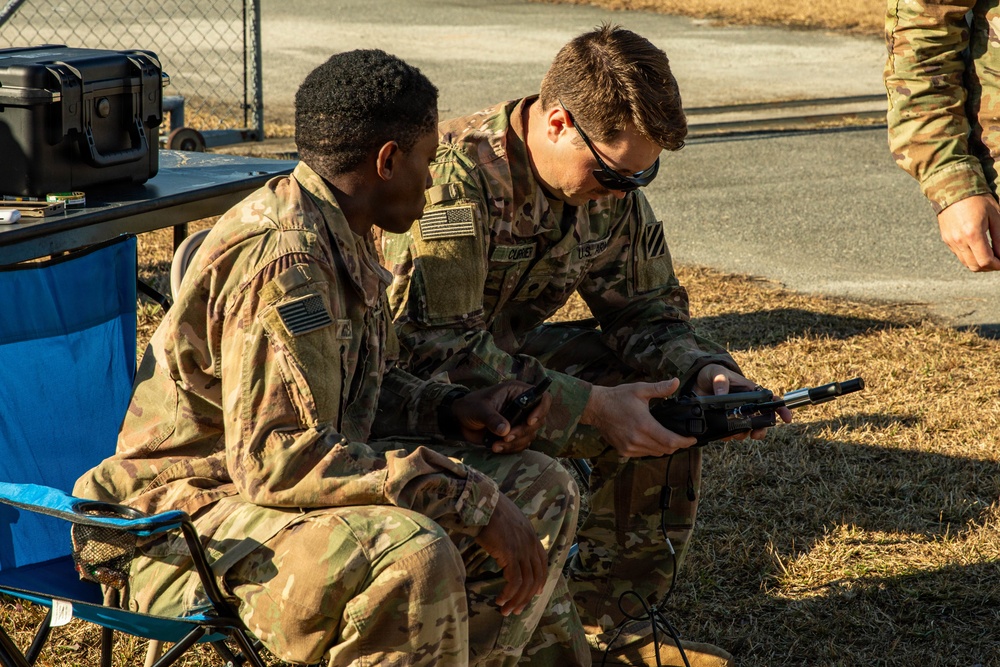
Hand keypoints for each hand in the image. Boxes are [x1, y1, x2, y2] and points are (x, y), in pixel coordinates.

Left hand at [451, 381, 550, 453]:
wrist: (459, 420)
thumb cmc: (469, 406)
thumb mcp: (479, 409)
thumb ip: (492, 418)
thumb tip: (505, 431)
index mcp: (517, 392)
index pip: (542, 398)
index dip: (541, 410)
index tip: (529, 421)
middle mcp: (522, 406)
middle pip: (538, 421)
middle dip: (522, 432)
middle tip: (506, 437)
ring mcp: (519, 421)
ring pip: (529, 435)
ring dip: (515, 443)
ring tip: (495, 445)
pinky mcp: (514, 434)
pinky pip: (520, 444)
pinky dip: (510, 448)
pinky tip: (495, 447)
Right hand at [474, 493, 546, 615]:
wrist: (484, 503)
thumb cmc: (492, 510)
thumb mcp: (510, 522)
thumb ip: (515, 535)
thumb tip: (509, 545)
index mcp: (532, 537)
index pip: (543, 564)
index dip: (540, 581)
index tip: (534, 593)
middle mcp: (531, 544)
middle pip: (536, 578)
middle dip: (526, 598)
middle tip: (515, 610)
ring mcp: (522, 550)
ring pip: (526, 583)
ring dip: (516, 600)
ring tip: (505, 610)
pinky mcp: (510, 554)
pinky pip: (514, 581)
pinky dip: (508, 594)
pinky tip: (500, 599)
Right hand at [580, 378, 697, 456]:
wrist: (596, 407)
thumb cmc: (617, 397)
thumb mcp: (640, 390)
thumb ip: (660, 388)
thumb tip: (676, 382)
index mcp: (644, 425)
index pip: (671, 441)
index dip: (685, 442)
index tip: (692, 439)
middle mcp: (637, 440)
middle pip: (665, 450)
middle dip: (677, 445)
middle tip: (682, 437)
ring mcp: (629, 447)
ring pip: (655, 453)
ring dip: (664, 448)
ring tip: (667, 437)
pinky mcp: (623, 451)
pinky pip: (643, 454)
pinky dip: (651, 449)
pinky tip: (651, 439)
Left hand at [694, 364, 792, 439]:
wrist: (696, 382)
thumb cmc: (712, 373)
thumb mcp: (716, 373)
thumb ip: (721, 382)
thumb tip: (722, 395)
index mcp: (750, 392)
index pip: (770, 400)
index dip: (781, 410)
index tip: (787, 418)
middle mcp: (746, 405)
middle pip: (761, 421)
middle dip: (761, 430)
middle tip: (755, 435)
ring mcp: (735, 414)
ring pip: (746, 430)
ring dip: (742, 434)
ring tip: (733, 433)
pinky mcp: (723, 421)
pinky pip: (729, 433)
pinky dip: (728, 436)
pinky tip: (723, 434)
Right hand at [936, 194, 999, 271]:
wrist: (953, 189)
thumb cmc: (978, 199)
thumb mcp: (995, 216)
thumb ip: (999, 237)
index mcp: (972, 234)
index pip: (986, 260)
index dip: (998, 265)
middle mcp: (959, 240)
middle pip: (975, 266)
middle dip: (989, 267)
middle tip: (999, 261)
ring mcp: (950, 241)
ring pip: (966, 263)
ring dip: (979, 264)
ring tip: (990, 256)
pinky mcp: (946, 239)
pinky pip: (960, 255)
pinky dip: (970, 257)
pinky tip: (979, 248)